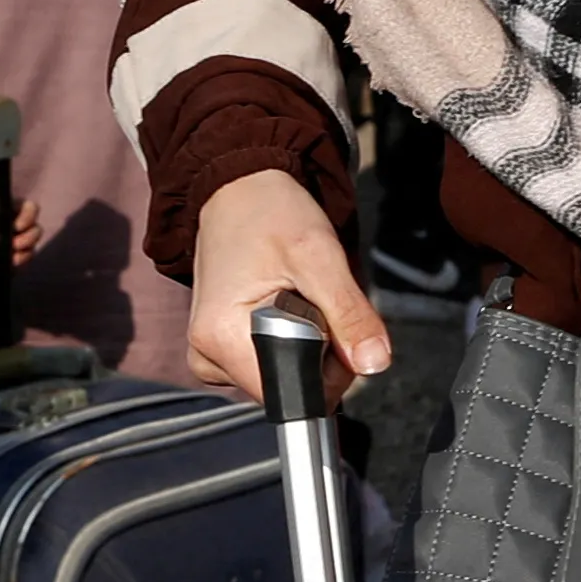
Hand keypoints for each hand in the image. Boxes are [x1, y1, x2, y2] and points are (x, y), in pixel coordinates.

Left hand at [0, 189, 43, 267]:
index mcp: (13, 208)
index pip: (31, 208)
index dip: (29, 216)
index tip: (17, 225)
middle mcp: (21, 224)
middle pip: (36, 229)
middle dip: (29, 237)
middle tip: (15, 243)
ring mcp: (20, 241)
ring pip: (33, 246)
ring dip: (25, 251)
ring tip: (13, 255)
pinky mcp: (17, 256)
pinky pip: (26, 259)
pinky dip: (21, 261)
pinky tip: (11, 262)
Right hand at [187, 167, 389, 403]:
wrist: (240, 188)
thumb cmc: (269, 212)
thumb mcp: (319, 256)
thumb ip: (349, 314)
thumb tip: (374, 363)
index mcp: (220, 338)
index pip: (291, 392)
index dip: (327, 366)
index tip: (327, 316)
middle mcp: (206, 355)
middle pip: (288, 387)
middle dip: (320, 352)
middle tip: (313, 298)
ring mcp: (210, 354)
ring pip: (283, 377)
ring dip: (307, 343)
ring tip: (294, 294)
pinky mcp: (221, 347)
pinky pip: (270, 364)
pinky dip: (290, 340)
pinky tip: (283, 304)